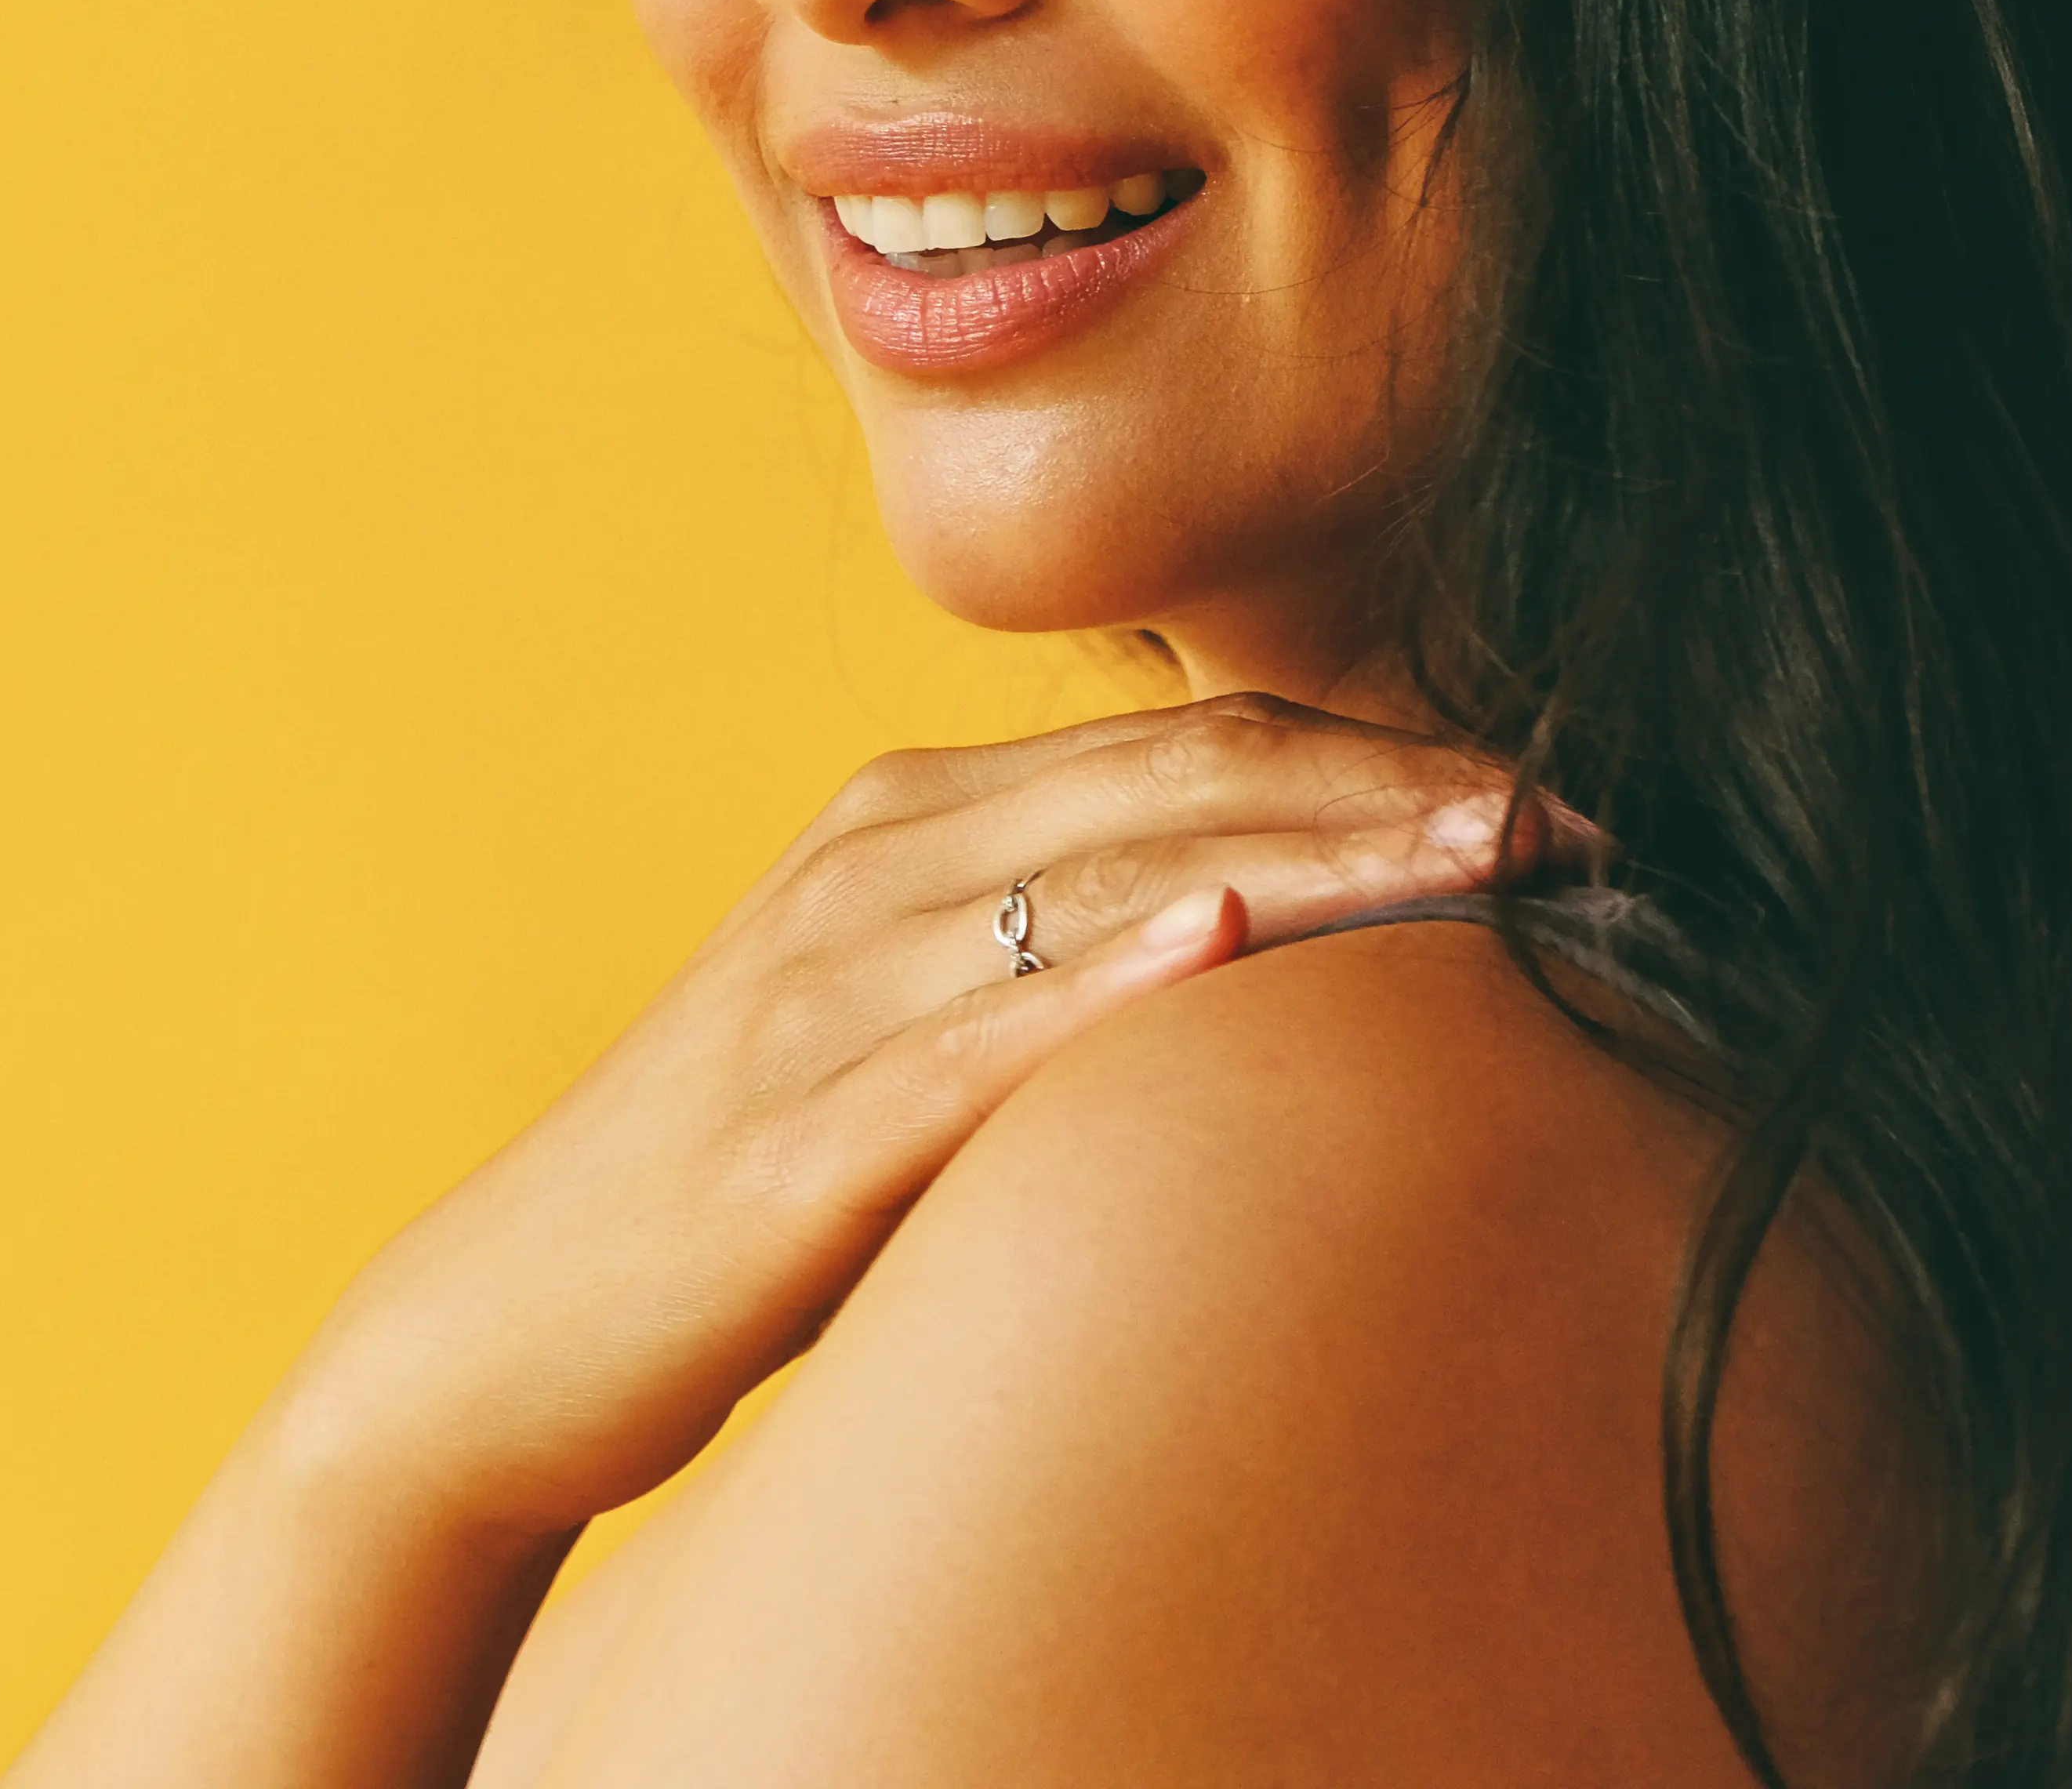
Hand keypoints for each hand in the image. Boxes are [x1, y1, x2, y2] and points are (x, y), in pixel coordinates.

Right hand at [285, 693, 1549, 1537]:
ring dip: (1312, 864)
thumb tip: (1270, 952)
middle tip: (1572, 821)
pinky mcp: (792, 1128)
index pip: (1189, 746)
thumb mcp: (910, 1025)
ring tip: (1479, 862)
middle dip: (1391, 792)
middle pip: (1178, 782)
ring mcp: (826, 984)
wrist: (499, 1325)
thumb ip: (1057, 959)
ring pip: (1106, 882)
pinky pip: (969, 1041)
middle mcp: (873, 861)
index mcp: (910, 816)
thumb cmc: (737, 1188)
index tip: (1544, 799)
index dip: (1377, 759)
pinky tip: (1217, 945)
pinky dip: (1101, 983)